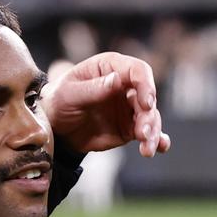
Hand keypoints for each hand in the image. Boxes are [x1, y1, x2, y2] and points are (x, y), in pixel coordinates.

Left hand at [42, 52, 171, 157]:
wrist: (54, 127)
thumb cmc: (59, 102)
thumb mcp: (69, 94)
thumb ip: (93, 88)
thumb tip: (118, 80)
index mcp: (111, 68)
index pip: (138, 71)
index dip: (146, 85)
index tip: (146, 103)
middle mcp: (125, 85)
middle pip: (148, 97)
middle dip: (149, 116)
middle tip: (143, 133)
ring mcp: (129, 107)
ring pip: (150, 117)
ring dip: (152, 132)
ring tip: (147, 149)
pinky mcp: (129, 127)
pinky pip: (146, 132)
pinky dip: (156, 139)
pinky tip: (161, 147)